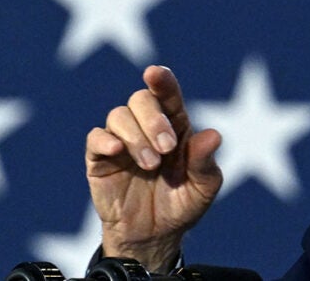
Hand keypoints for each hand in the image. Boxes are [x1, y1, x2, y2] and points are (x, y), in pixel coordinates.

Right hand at [85, 66, 221, 270]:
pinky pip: (95, 138)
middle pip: (141, 100)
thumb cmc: (182, 205)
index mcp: (175, 127)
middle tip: (166, 148)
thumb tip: (214, 135)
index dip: (162, 81)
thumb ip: (205, 162)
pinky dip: (104, 139)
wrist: (154, 237)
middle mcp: (146, 127)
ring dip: (136, 137)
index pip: (168, 95)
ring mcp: (122, 141)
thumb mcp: (202, 188)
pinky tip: (116, 150)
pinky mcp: (100, 159)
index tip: (155, 73)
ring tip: (150, 165)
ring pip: (119, 116)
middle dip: (154, 119)